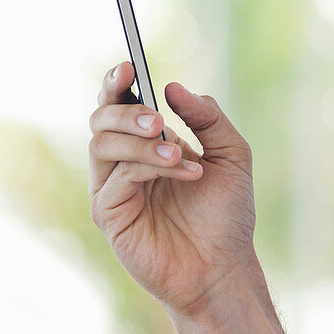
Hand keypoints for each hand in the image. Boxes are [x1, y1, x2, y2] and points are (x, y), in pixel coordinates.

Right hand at [88, 61, 256, 316]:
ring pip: (102, 143)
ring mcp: (114, 188)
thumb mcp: (232, 156)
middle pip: (101, 118)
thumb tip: (173, 88)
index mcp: (149, 144)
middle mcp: (126, 162)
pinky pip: (117, 176)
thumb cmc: (227, 215)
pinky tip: (186, 173)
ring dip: (141, 141)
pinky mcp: (109, 214)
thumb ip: (208, 118)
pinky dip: (151, 166)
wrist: (225, 267)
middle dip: (125, 110)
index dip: (117, 83)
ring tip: (178, 154)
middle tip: (157, 119)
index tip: (128, 67)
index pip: (120, 105)